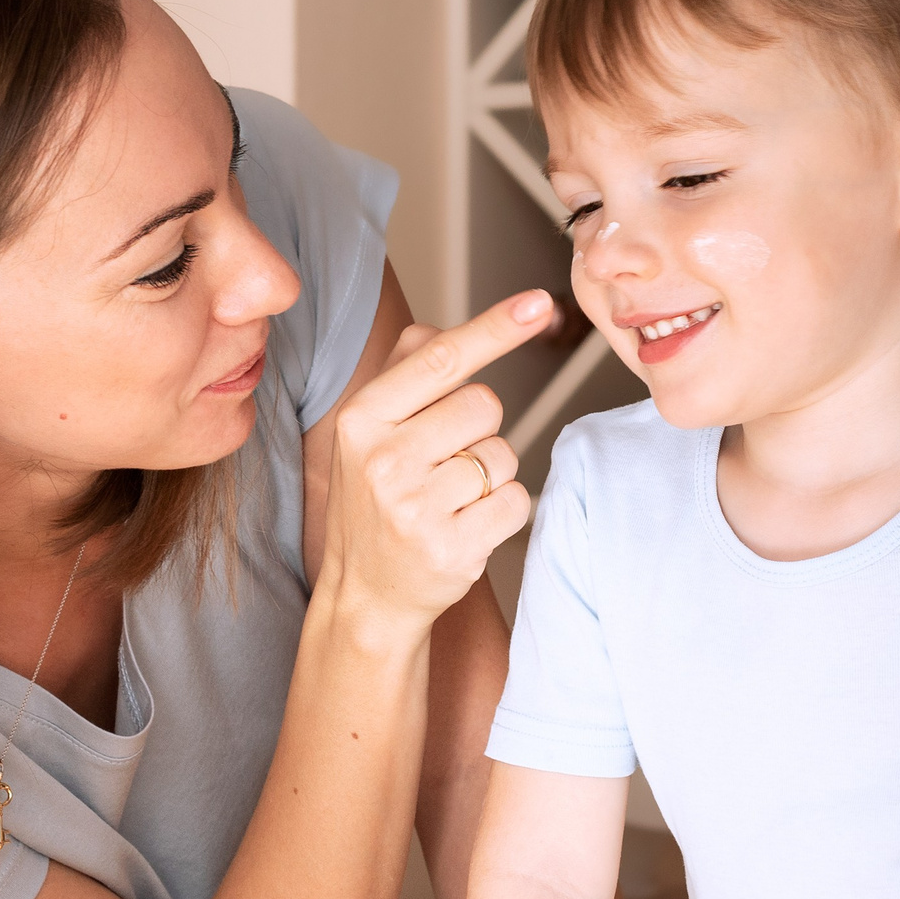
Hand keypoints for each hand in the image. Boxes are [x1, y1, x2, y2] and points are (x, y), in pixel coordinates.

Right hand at [317, 290, 551, 627]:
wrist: (366, 595)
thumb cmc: (375, 502)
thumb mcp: (368, 433)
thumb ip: (405, 374)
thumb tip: (444, 327)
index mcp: (362, 420)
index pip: (441, 359)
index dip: (495, 327)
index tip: (537, 303)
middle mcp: (384, 460)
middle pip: (484, 404)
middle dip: (480, 428)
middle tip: (444, 462)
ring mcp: (417, 508)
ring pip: (504, 454)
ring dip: (492, 473)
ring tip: (451, 498)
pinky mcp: (452, 549)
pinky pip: (516, 500)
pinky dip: (504, 510)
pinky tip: (469, 525)